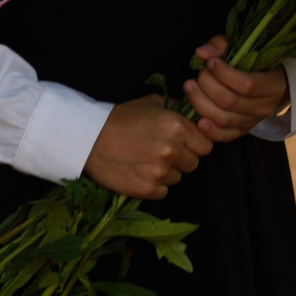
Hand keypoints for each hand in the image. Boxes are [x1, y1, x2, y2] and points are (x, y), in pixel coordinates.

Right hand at [82, 96, 213, 199]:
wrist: (90, 138)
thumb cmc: (121, 118)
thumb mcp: (152, 103)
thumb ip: (177, 109)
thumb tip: (195, 115)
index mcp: (177, 127)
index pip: (205, 145)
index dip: (195, 144)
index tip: (184, 143)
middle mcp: (172, 150)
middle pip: (194, 163)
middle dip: (182, 158)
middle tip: (162, 152)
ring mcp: (159, 171)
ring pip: (177, 178)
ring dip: (167, 172)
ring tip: (146, 160)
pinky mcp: (147, 189)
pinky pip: (163, 191)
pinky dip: (154, 185)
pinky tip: (140, 172)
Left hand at [183, 36, 287, 142]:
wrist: (266, 84)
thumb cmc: (252, 63)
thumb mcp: (241, 47)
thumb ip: (220, 45)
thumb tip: (201, 53)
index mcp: (272, 85)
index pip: (247, 85)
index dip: (224, 74)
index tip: (211, 63)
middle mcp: (264, 107)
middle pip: (230, 102)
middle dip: (208, 86)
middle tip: (198, 74)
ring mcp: (252, 122)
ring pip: (224, 119)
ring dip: (201, 103)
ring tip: (190, 87)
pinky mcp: (240, 132)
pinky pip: (224, 136)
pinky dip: (209, 130)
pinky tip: (198, 119)